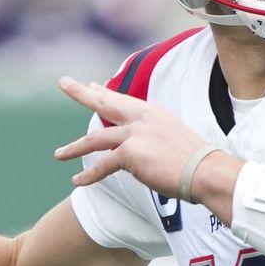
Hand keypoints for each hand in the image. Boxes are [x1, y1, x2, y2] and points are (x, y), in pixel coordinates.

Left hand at [54, 77, 216, 198]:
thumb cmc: (195, 162)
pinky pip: (103, 165)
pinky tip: (77, 183)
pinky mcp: (130, 153)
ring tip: (58, 154)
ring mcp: (135, 134)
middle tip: (64, 82)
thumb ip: (154, 137)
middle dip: (81, 93)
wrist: (205, 172)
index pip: (123, 100)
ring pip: (96, 138)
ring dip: (74, 148)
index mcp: (153, 113)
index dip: (105, 93)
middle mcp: (142, 118)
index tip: (92, 85)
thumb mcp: (173, 139)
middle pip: (105, 103)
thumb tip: (142, 149)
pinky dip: (89, 176)